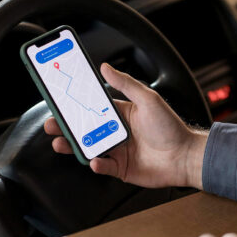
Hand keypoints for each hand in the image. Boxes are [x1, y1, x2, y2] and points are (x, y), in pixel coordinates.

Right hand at [44, 63, 207, 188]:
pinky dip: (96, 164)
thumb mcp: (148, 99)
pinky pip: (103, 166)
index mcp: (120, 114)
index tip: (59, 101)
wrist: (185, 156)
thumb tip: (105, 67)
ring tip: (59, 143)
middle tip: (51, 124)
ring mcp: (117, 151)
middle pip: (84, 129)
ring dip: (72, 146)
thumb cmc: (170, 126)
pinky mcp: (121, 169)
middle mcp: (116, 132)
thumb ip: (126, 84)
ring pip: (88, 147)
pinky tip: (94, 160)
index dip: (75, 105)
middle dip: (65, 127)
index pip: (92, 107)